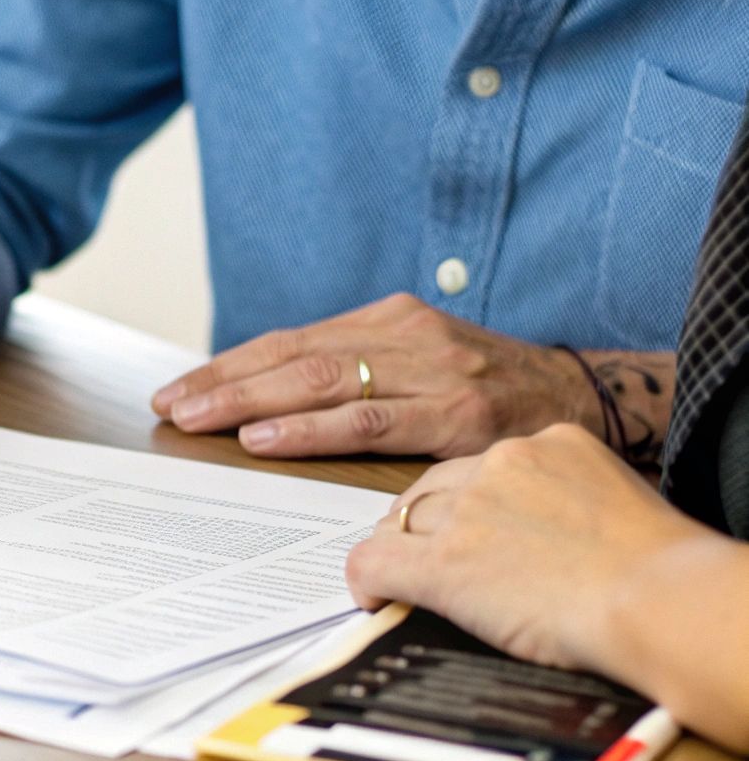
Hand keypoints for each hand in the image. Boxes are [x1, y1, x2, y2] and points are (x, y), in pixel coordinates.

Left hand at [151, 293, 589, 458]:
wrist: (588, 400)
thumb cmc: (490, 391)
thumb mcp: (422, 366)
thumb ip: (359, 377)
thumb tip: (272, 406)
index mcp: (390, 321)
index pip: (290, 341)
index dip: (230, 365)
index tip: (180, 388)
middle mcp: (405, 335)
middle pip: (293, 357)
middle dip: (225, 383)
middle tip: (172, 406)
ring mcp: (433, 371)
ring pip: (321, 383)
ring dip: (250, 403)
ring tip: (198, 420)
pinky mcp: (458, 413)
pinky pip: (369, 421)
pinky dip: (311, 429)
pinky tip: (265, 439)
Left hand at [344, 424, 701, 670]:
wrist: (661, 599)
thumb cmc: (665, 572)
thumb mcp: (621, 505)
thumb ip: (575, 503)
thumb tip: (547, 536)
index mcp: (552, 442)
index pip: (482, 465)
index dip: (467, 500)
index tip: (468, 527)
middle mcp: (502, 462)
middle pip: (435, 488)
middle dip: (425, 522)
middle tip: (423, 553)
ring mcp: (469, 510)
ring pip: (405, 522)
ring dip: (402, 550)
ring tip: (401, 581)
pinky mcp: (444, 562)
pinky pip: (377, 561)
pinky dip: (367, 580)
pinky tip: (374, 598)